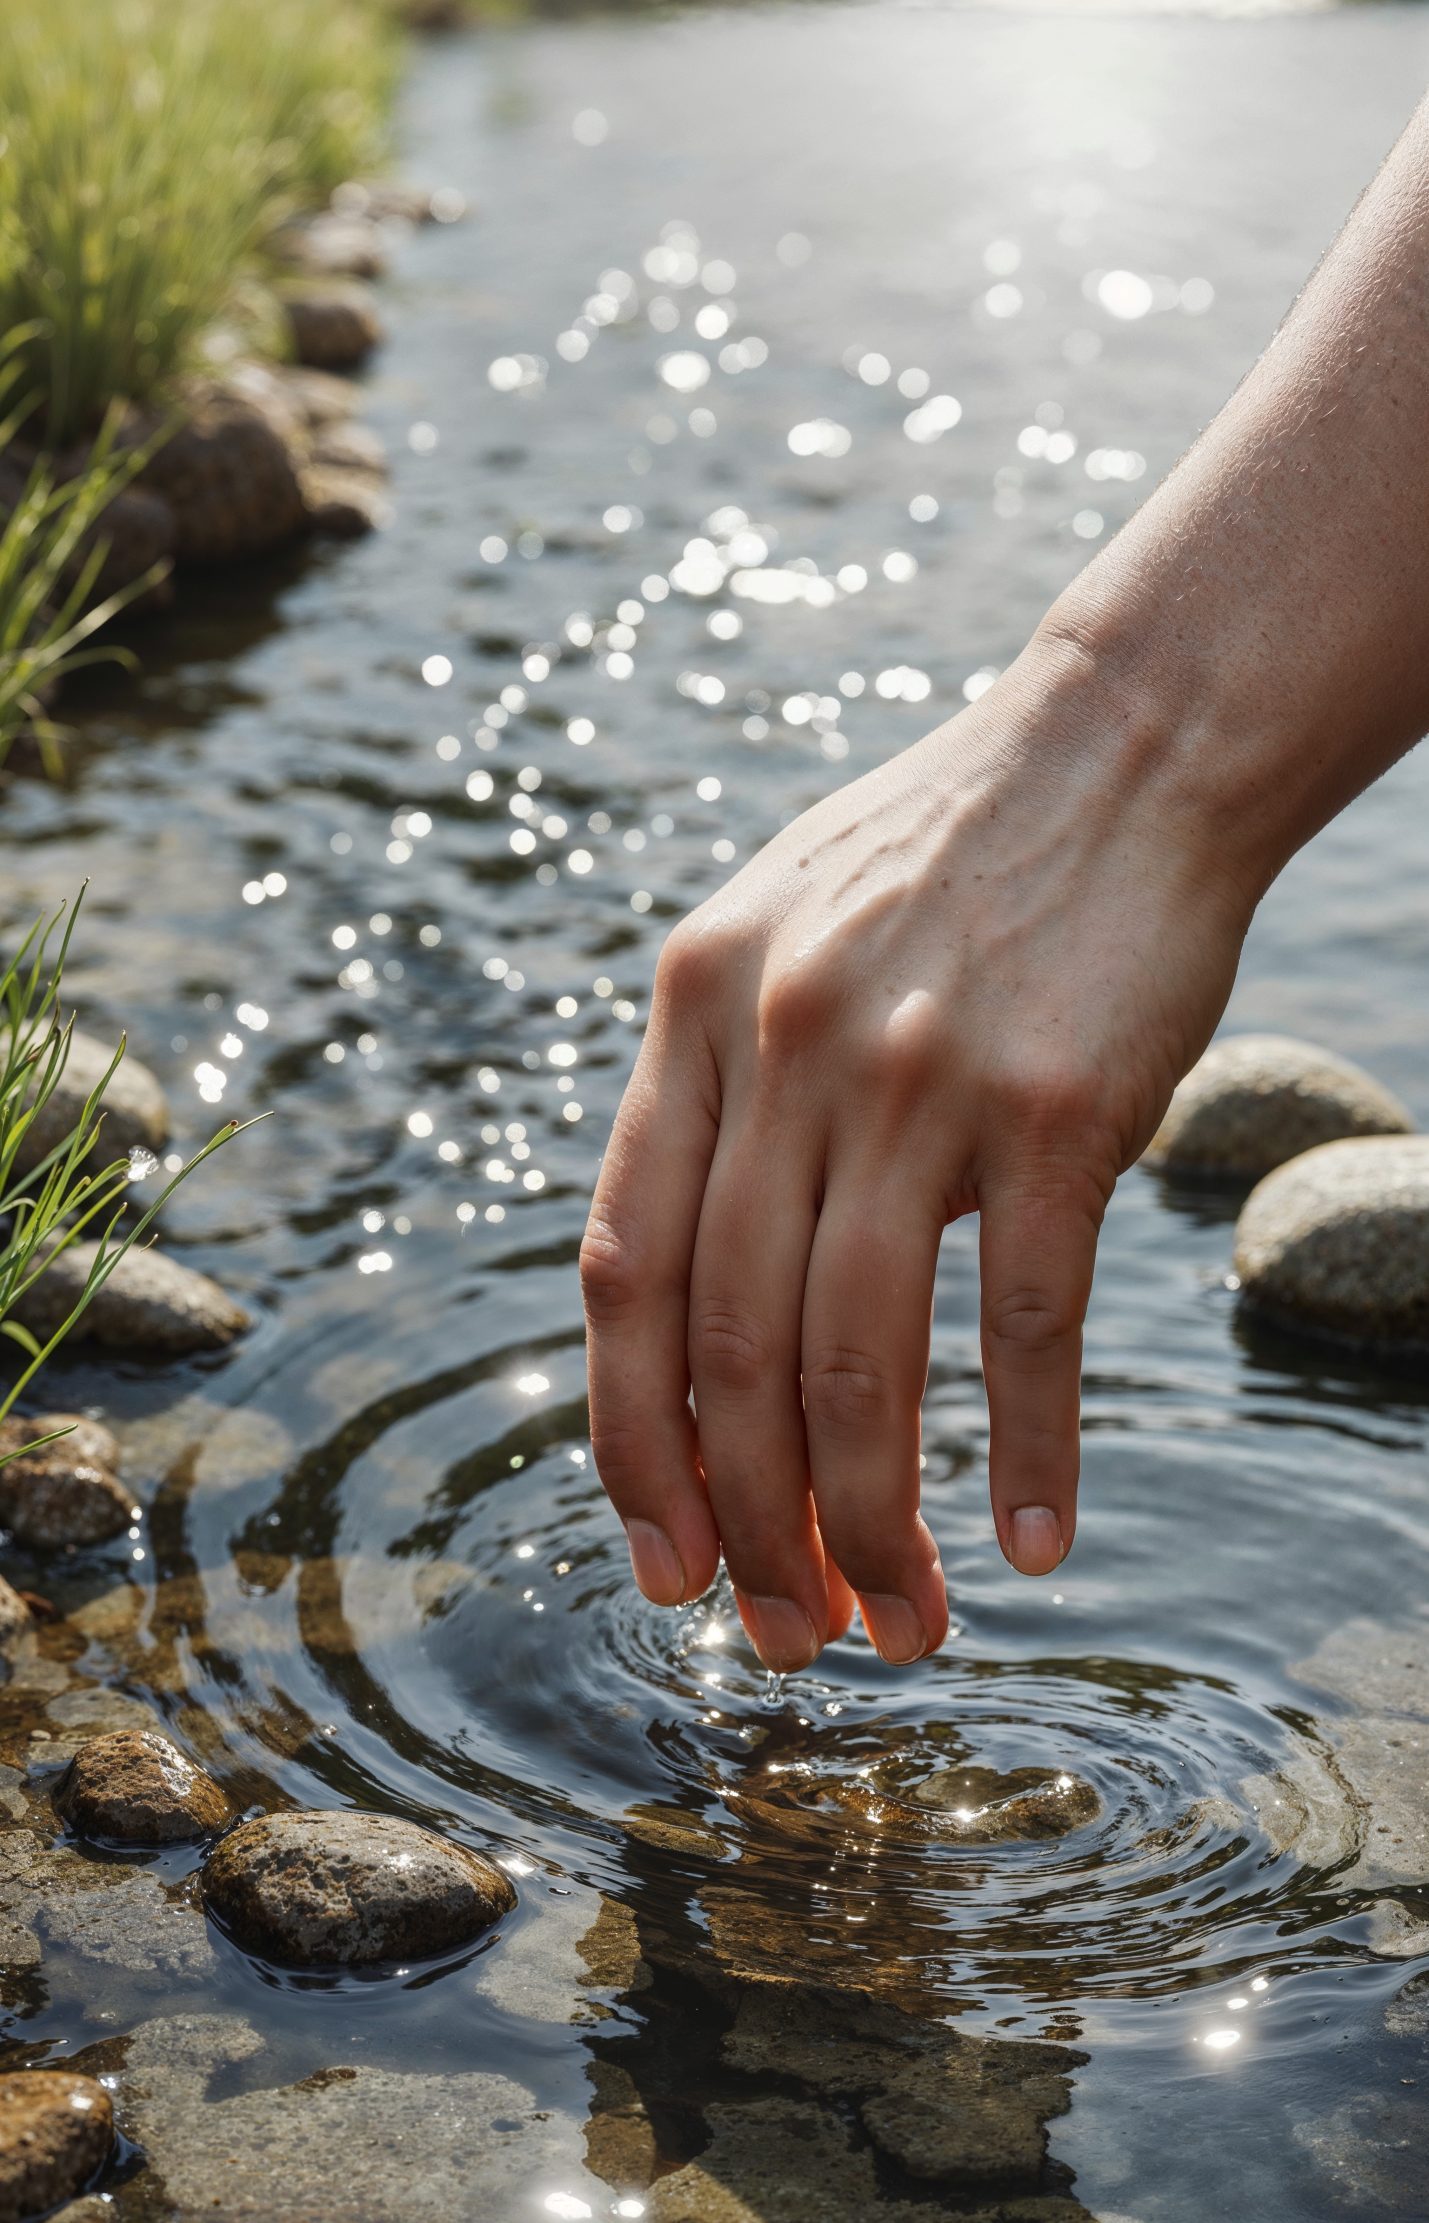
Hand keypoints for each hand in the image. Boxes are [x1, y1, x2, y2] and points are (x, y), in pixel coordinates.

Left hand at [581, 631, 1256, 1669]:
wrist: (1123, 750)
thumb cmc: (941, 869)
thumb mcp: (772, 940)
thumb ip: (709, 1096)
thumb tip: (680, 1311)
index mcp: (692, 1013)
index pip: (622, 1272)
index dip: (629, 1441)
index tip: (662, 1562)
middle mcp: (786, 1046)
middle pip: (732, 1345)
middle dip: (746, 1522)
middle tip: (783, 1636)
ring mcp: (922, 1076)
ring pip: (860, 1360)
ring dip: (870, 1524)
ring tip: (898, 1626)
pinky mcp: (1062, 1105)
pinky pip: (1027, 1322)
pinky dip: (1028, 1452)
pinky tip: (1033, 1543)